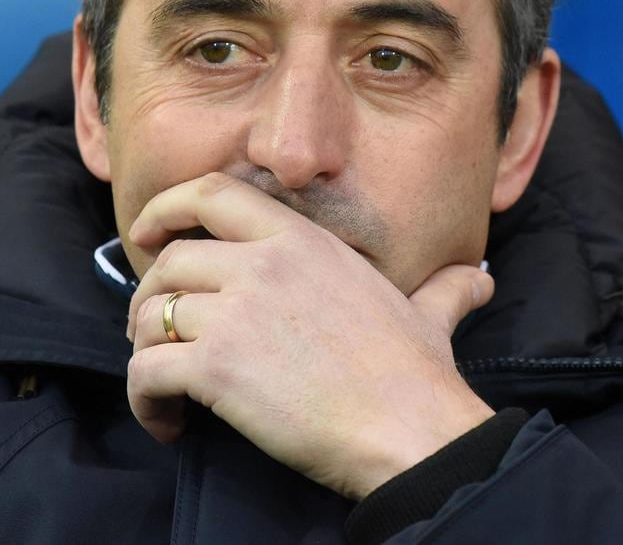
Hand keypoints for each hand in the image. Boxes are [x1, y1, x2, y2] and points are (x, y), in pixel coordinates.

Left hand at [125, 172, 495, 499]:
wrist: (412, 430)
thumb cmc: (417, 375)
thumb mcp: (428, 312)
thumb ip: (444, 287)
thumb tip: (480, 280)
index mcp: (301, 239)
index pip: (209, 192)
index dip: (164, 208)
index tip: (147, 235)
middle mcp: (261, 263)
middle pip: (169, 259)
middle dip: (148, 296)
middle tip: (156, 331)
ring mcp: (236, 311)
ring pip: (149, 313)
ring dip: (142, 348)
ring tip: (162, 383)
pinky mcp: (216, 366)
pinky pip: (146, 371)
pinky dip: (143, 399)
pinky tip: (167, 423)